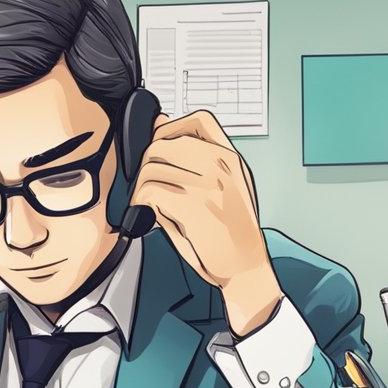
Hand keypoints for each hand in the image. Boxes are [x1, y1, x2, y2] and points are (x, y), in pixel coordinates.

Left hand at [132, 110, 281, 336]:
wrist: (246, 266)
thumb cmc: (232, 230)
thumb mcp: (224, 185)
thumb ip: (196, 157)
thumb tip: (160, 123)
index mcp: (230, 157)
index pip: (196, 120)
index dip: (170, 131)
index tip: (162, 152)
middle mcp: (220, 165)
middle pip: (163, 144)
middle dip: (148, 165)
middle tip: (151, 188)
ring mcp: (206, 184)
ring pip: (150, 168)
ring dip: (142, 188)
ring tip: (150, 205)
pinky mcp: (191, 207)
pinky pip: (149, 191)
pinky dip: (141, 204)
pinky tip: (149, 215)